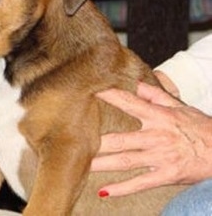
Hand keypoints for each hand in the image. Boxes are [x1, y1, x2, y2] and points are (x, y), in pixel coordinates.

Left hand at [91, 82, 211, 196]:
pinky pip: (140, 183)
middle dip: (98, 140)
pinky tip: (104, 192)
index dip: (110, 96)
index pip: (129, 103)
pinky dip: (122, 189)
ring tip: (82, 165)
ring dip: (103, 164)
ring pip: (126, 161)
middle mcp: (156, 136)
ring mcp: (161, 157)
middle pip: (121, 139)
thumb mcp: (181, 106)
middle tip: (76, 139)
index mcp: (159, 116)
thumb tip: (138, 83)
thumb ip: (157, 95)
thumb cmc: (201, 127)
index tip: (91, 91)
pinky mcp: (167, 175)